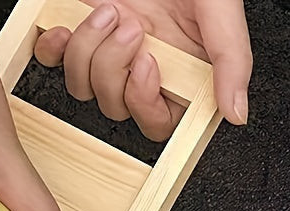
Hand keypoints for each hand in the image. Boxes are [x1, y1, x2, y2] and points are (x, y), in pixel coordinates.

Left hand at [34, 0, 252, 141]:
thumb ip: (231, 60)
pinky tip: (67, 25)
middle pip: (115, 106)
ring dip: (90, 52)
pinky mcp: (78, 30)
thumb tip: (236, 113)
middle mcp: (139, 63)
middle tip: (133, 26)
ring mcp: (106, 49)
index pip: (156, 121)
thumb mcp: (220, 8)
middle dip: (115, 70)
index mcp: (175, 68)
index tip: (147, 64)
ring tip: (111, 10)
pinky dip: (55, 47)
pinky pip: (53, 62)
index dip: (145, 103)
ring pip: (83, 88)